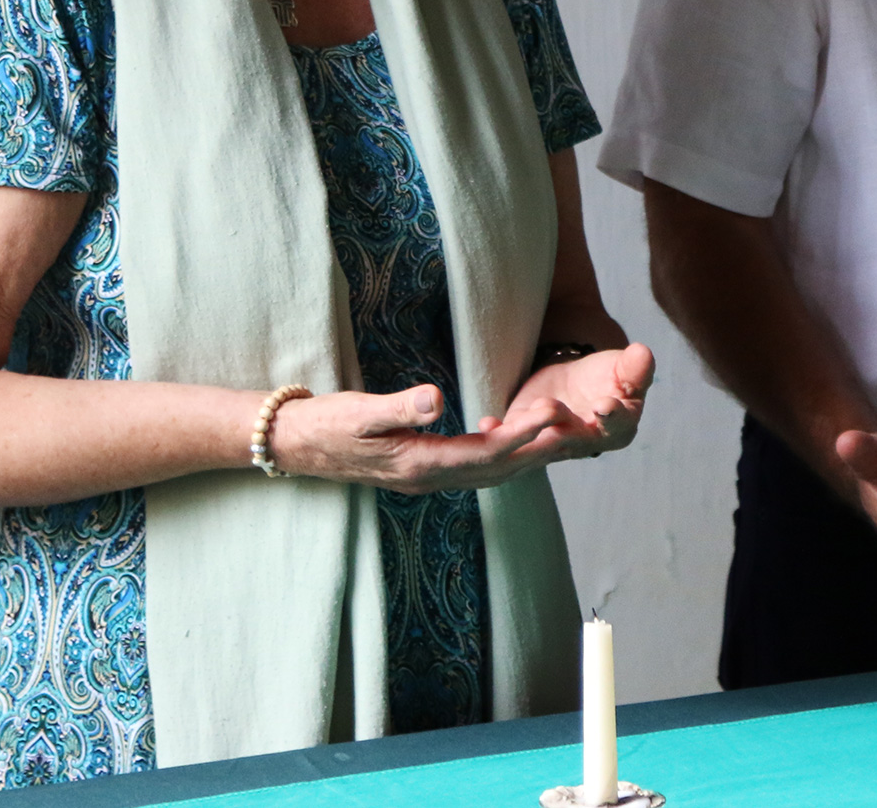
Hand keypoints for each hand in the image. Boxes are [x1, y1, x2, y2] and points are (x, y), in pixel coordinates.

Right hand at [271, 384, 572, 494]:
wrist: (294, 444)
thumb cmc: (325, 423)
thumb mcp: (358, 411)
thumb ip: (398, 406)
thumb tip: (435, 398)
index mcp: (418, 464)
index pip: (484, 453)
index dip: (521, 434)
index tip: (553, 413)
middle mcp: (429, 478)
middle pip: (498, 469)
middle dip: (540, 449)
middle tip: (581, 428)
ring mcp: (427, 478)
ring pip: (491, 472)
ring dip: (528, 455)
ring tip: (566, 435)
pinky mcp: (424, 470)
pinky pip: (476, 467)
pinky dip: (504, 455)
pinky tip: (520, 438)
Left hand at [494, 342, 656, 459]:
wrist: (576, 382)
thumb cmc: (608, 376)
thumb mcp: (623, 367)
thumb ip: (634, 366)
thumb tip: (644, 352)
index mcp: (618, 428)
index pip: (617, 425)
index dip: (611, 416)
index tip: (604, 404)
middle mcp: (585, 443)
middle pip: (576, 438)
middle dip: (563, 427)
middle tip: (555, 409)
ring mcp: (553, 445)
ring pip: (541, 442)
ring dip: (530, 432)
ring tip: (522, 415)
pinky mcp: (526, 438)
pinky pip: (511, 441)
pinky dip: (497, 434)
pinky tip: (487, 422)